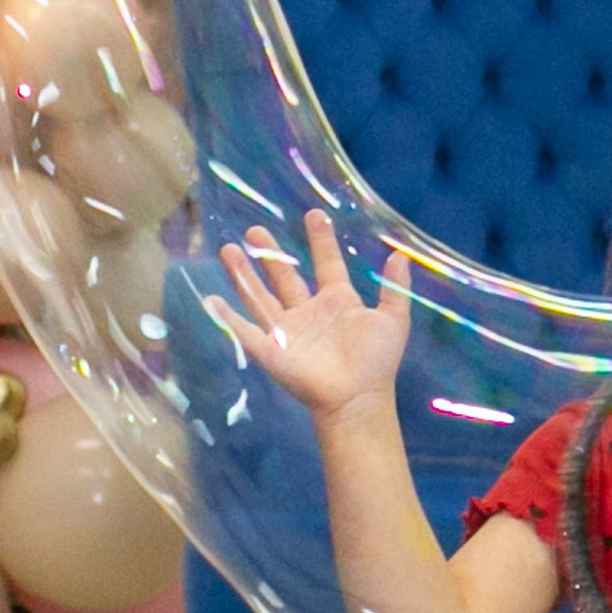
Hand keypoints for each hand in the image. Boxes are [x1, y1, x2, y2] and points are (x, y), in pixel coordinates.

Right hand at [208, 211, 409, 421]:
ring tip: (228, 249)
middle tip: (255, 230)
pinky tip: (212, 298)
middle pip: (284, 277)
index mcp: (337, 301)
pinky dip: (227, 316)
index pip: (326, 263)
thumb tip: (399, 255)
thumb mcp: (393, 319)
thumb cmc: (376, 360)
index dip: (321, 240)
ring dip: (243, 275)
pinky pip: (244, 330)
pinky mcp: (269, 349)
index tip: (314, 214)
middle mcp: (308, 312)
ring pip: (259, 297)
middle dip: (270, 254)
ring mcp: (286, 331)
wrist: (357, 397)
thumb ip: (394, 287)